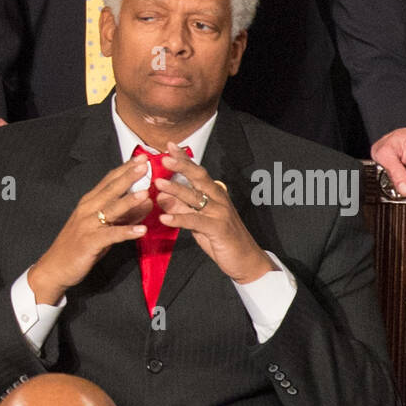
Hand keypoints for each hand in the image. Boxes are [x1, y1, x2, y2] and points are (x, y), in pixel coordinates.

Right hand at [27, 160, 152, 304]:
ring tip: (145, 194)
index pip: (109, 181)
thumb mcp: (103, 227)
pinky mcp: (90, 242)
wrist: (55, 267)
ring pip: (110, 210)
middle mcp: (87, 209)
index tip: (141, 158)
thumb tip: (147, 203)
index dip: (124, 168)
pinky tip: (141, 231)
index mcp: (89, 202)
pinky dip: (126, 232)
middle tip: (144, 164)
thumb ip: (124, 215)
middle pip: (110, 189)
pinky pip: (111, 235)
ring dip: (128, 201)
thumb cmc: (80, 246)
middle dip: (128, 176)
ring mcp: (87, 225)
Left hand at [155, 147, 273, 282]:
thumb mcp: (198, 222)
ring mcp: (220, 213)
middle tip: (165, 158)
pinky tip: (164, 217)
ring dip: (176, 189)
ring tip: (158, 183)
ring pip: (196, 197)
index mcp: (215, 194)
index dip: (184, 159)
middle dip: (182, 166)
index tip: (170, 146)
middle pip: (199, 178)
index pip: (198, 172)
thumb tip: (161, 197)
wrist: (246, 260)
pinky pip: (195, 221)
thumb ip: (182, 208)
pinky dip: (179, 218)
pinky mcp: (218, 228)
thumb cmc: (221, 239)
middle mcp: (219, 199)